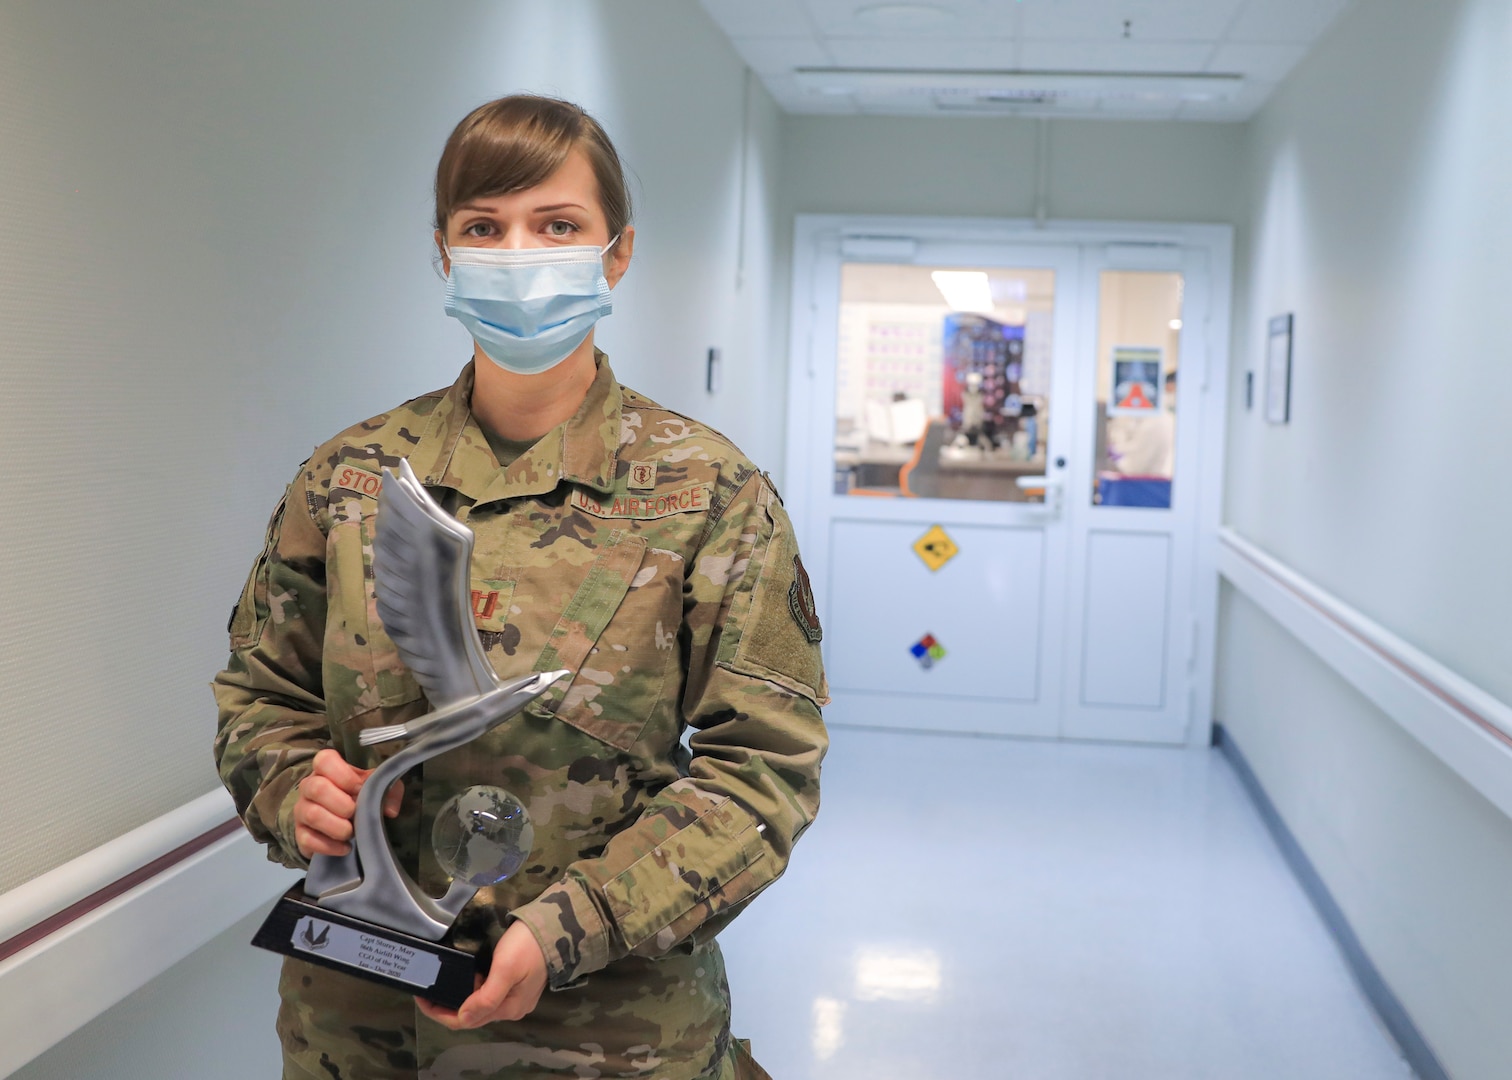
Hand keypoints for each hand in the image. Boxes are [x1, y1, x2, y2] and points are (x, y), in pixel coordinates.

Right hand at [293, 748, 402, 857]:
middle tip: (355, 813)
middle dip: (341, 804)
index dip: (344, 776)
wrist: (342, 821)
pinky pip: (307, 839)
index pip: (324, 760)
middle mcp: (309, 786)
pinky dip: (330, 846)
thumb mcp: (377, 786)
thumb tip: (390, 810)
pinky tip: (345, 847)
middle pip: (316, 788)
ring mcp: (302, 810)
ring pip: (312, 815)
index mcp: (327, 768)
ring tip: (351, 832)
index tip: (359, 788)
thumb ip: (389, 790)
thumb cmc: (358, 796)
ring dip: (337, 827)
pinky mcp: (299, 834)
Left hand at [416, 921, 547, 1029]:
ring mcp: (516, 997)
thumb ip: (485, 997)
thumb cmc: (527, 947)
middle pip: (472, 1014)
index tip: (422, 996)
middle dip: (447, 1005)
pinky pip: (489, 993)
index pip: (465, 1021)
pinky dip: (473, 988)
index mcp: (507, 1008)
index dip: (440, 1013)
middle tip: (428, 987)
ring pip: (480, 1004)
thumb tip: (462, 1018)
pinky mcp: (518, 984)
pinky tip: (467, 975)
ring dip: (460, 996)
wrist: (556, 927)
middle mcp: (511, 1008)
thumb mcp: (504, 970)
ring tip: (443, 979)